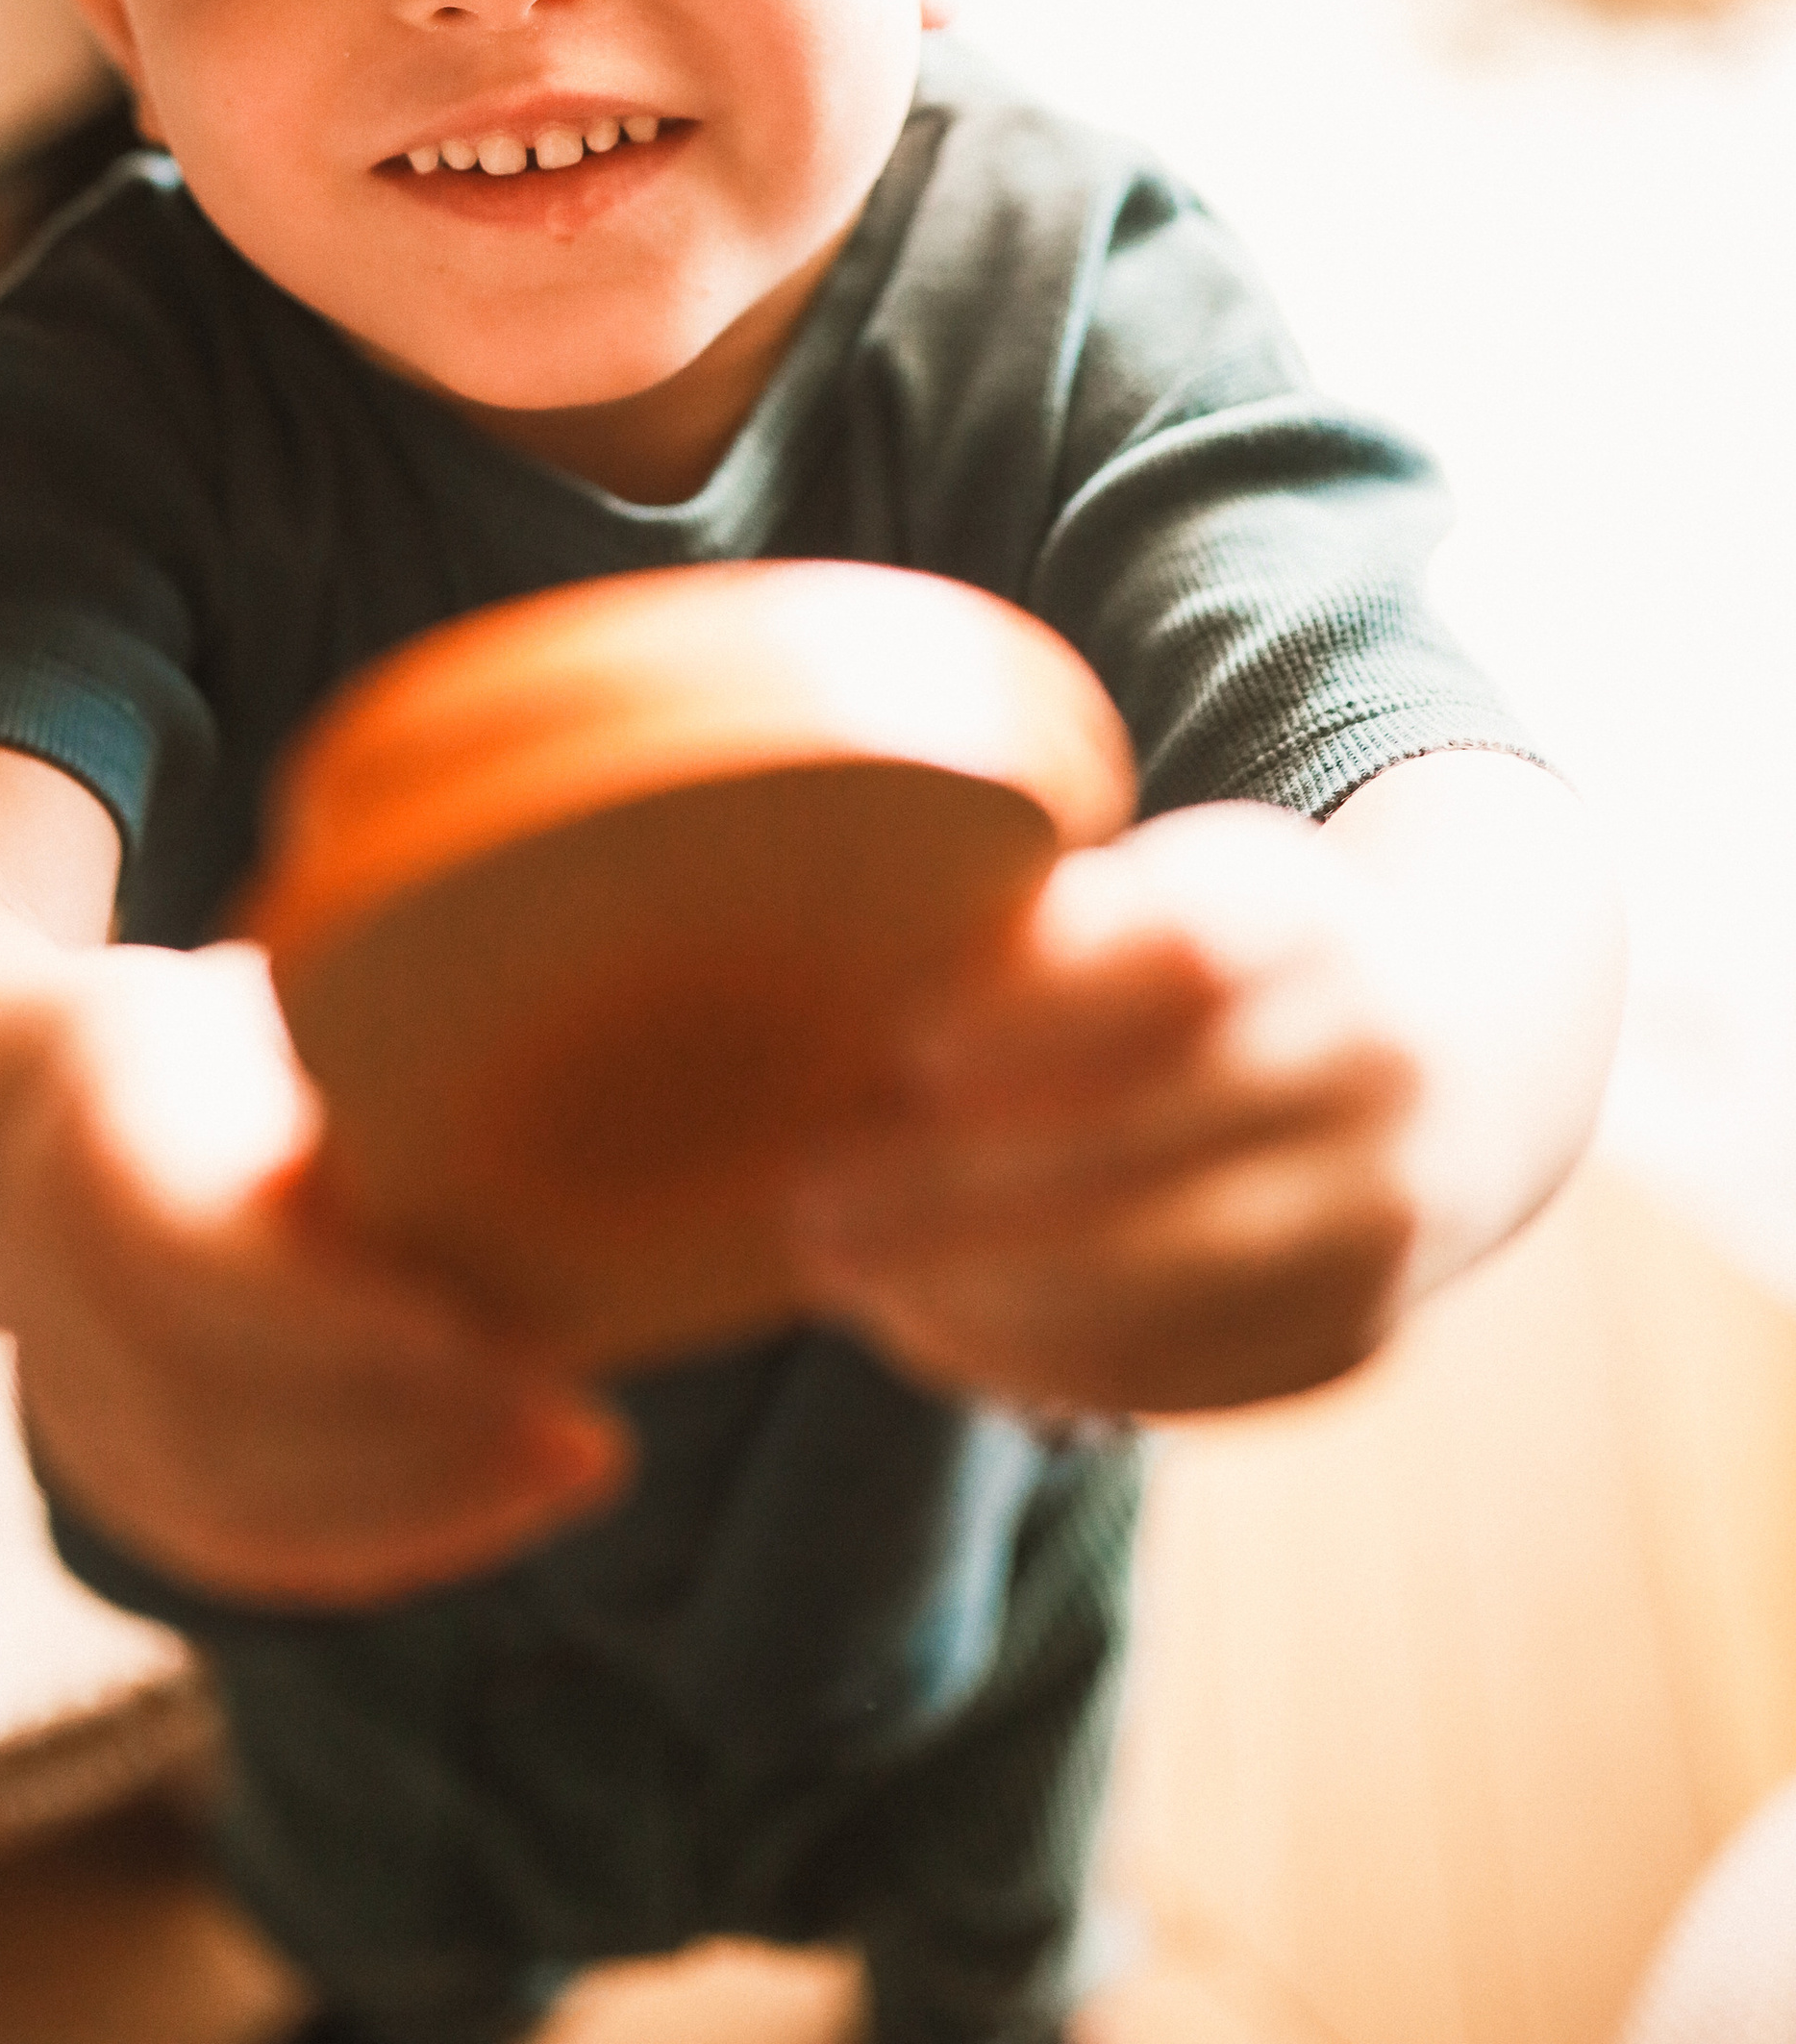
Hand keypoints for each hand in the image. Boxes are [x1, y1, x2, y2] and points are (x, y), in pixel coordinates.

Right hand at [5, 939, 629, 1603]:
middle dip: (418, 1438)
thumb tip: (541, 1057)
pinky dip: (374, 1539)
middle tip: (594, 1424)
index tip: (489, 1328)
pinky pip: (238, 1540)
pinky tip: (502, 1504)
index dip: (341, 1319)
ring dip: (420, 1503)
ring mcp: (70, 1396)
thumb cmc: (191, 1034)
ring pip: (236, 1501)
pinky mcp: (107, 1466)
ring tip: (582, 1458)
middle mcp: (62, 1290)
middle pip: (226, 1412)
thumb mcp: (255, 1001)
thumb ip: (355, 1046)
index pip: (206, 1263)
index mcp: (100, 1147)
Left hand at [790, 803, 1438, 1417]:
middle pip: (1160, 1137)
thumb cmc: (1218, 957)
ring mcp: (1385, 1212)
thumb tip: (852, 1001)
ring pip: (1173, 1275)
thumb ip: (1040, 931)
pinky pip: (1190, 1374)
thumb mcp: (1158, 889)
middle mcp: (1375, 1065)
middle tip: (814, 1203)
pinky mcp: (1358, 1333)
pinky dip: (1043, 1364)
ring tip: (850, 1281)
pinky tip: (932, 1336)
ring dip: (984, 1294)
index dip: (1038, 1006)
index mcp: (1310, 915)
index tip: (905, 1039)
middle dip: (962, 1186)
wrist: (1449, 1058)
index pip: (1181, 958)